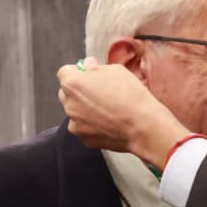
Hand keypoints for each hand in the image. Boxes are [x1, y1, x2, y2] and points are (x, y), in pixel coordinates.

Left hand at [57, 58, 185, 165]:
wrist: (142, 126)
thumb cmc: (130, 95)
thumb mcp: (115, 70)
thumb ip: (95, 67)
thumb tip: (88, 67)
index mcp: (72, 84)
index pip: (64, 73)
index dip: (77, 72)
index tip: (89, 74)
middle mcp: (68, 104)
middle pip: (67, 93)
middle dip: (78, 91)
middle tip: (99, 92)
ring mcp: (75, 124)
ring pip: (75, 112)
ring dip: (85, 109)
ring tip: (107, 109)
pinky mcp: (84, 139)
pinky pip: (84, 128)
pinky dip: (92, 125)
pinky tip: (109, 123)